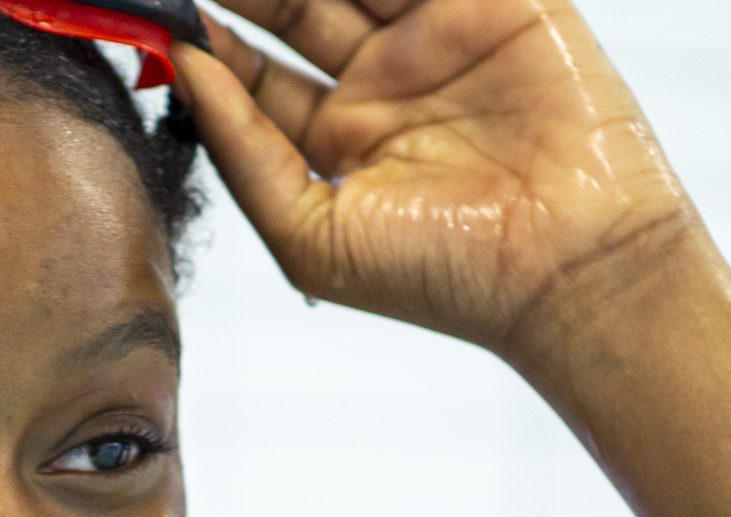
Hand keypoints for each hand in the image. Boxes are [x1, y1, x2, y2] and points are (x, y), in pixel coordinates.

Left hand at [174, 0, 709, 362]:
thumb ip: (241, 149)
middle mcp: (377, 79)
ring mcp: (436, 35)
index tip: (160, 9)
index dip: (203, 32)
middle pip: (290, 2)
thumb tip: (185, 67)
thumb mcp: (310, 232)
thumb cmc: (442, 276)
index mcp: (331, 134)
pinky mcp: (499, 3)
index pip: (248, 64)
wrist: (570, 268)